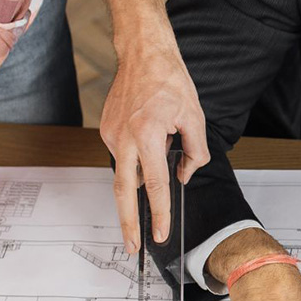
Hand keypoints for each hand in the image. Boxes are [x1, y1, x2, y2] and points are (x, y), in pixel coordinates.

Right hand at [100, 46, 207, 252]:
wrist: (143, 53)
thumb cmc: (169, 80)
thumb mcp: (194, 118)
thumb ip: (194, 153)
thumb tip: (183, 177)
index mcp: (146, 135)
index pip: (155, 185)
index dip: (158, 213)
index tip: (158, 234)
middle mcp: (123, 137)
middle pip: (123, 191)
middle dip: (128, 223)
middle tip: (133, 247)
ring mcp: (111, 134)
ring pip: (124, 173)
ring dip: (136, 188)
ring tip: (148, 192)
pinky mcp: (106, 130)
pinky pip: (123, 156)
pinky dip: (136, 163)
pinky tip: (148, 150)